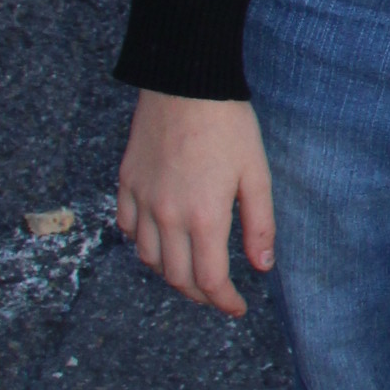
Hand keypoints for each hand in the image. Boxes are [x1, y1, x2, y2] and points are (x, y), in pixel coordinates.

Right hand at [117, 92, 275, 319]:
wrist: (185, 82)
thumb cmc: (228, 125)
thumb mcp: (256, 174)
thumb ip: (260, 225)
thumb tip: (263, 266)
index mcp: (204, 217)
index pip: (210, 280)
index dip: (224, 301)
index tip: (237, 307)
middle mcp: (167, 216)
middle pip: (177, 277)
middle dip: (200, 294)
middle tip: (217, 294)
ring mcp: (142, 200)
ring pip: (148, 258)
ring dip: (171, 273)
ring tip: (191, 270)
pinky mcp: (126, 183)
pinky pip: (126, 227)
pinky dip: (143, 243)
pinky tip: (160, 239)